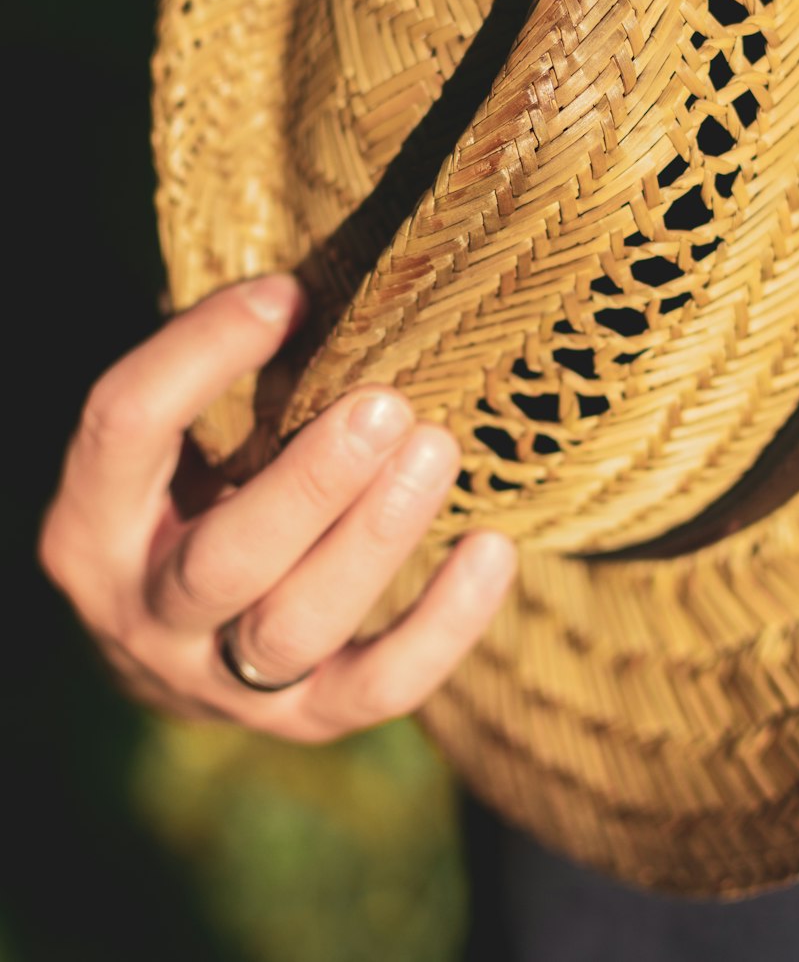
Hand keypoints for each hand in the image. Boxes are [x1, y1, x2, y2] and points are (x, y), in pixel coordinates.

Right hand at [38, 274, 516, 740]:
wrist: (170, 646)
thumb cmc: (186, 499)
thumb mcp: (175, 443)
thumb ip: (223, 378)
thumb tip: (322, 291)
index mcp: (91, 524)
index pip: (127, 428)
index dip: (203, 352)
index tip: (288, 295)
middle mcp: (142, 613)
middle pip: (222, 559)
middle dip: (311, 482)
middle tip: (385, 406)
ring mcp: (218, 681)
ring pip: (295, 628)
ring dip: (374, 540)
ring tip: (437, 451)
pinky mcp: (300, 722)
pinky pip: (377, 688)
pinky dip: (443, 626)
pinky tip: (492, 547)